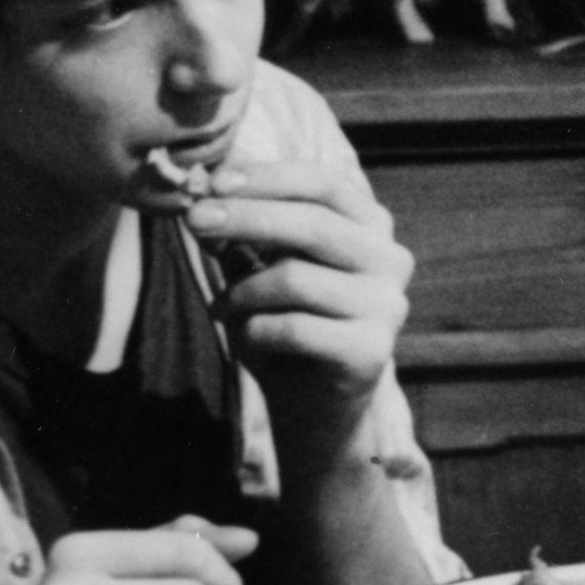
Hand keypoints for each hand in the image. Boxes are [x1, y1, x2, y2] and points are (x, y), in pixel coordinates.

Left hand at [185, 160, 414, 455]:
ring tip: (223, 306)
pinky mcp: (371, 351)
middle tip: (193, 220)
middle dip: (244, 217)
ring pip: (296, 277)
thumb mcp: (260, 268)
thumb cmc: (286, 324)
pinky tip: (246, 338)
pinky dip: (255, 330)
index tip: (212, 182)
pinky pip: (294, 328)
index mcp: (371, 228)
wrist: (314, 405)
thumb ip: (242, 232)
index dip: (267, 178)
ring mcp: (387, 306)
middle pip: (312, 224)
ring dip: (242, 291)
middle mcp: (391, 260)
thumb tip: (200, 193)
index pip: (324, 183)